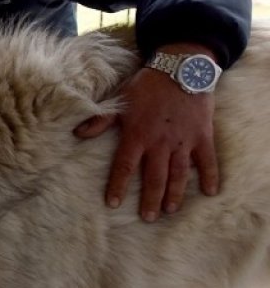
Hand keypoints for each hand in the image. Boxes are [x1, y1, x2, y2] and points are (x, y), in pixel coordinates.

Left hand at [74, 46, 218, 221]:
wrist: (181, 69)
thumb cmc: (146, 86)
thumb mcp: (119, 101)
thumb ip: (100, 120)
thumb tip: (77, 133)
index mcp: (136, 135)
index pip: (124, 167)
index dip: (118, 186)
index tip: (113, 204)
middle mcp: (159, 143)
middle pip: (153, 177)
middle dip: (149, 199)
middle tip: (147, 218)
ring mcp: (183, 141)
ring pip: (178, 174)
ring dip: (174, 194)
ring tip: (169, 210)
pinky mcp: (202, 136)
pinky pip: (207, 161)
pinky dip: (209, 176)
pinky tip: (210, 192)